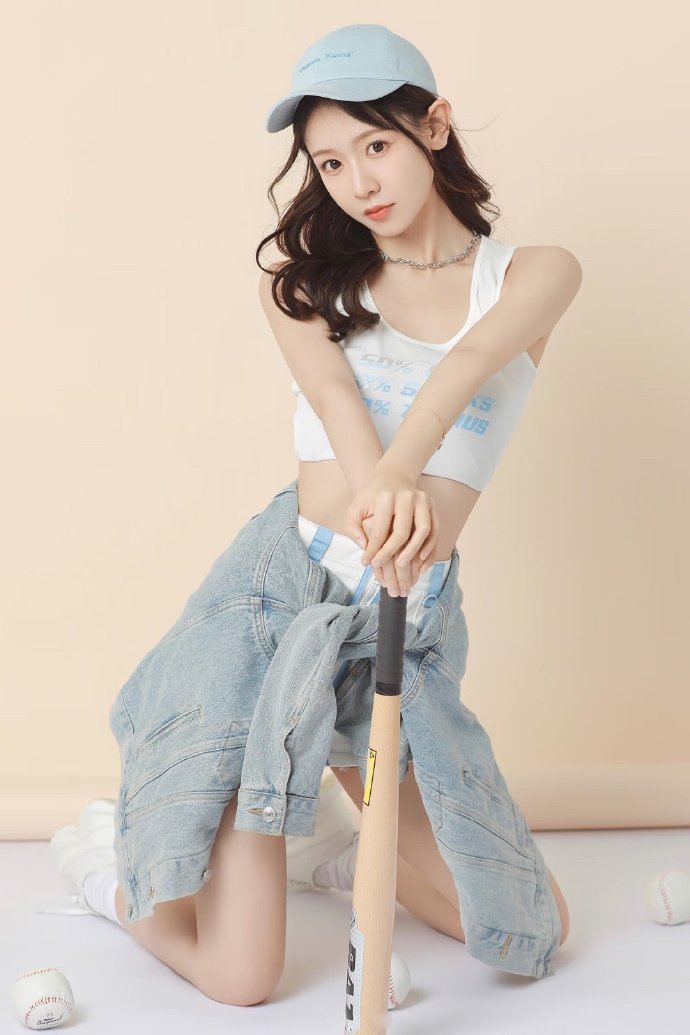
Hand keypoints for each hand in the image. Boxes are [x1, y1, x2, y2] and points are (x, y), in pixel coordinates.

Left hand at [346, 468, 438, 596]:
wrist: (393, 476)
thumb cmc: (373, 497)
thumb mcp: (356, 507)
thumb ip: (353, 526)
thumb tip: (364, 546)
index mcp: (386, 497)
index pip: (381, 528)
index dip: (374, 548)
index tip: (367, 562)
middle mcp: (407, 497)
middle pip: (403, 531)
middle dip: (392, 552)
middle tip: (383, 566)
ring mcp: (423, 500)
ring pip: (424, 530)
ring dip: (415, 551)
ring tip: (404, 566)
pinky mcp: (432, 505)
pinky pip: (435, 530)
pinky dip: (430, 547)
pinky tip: (421, 561)